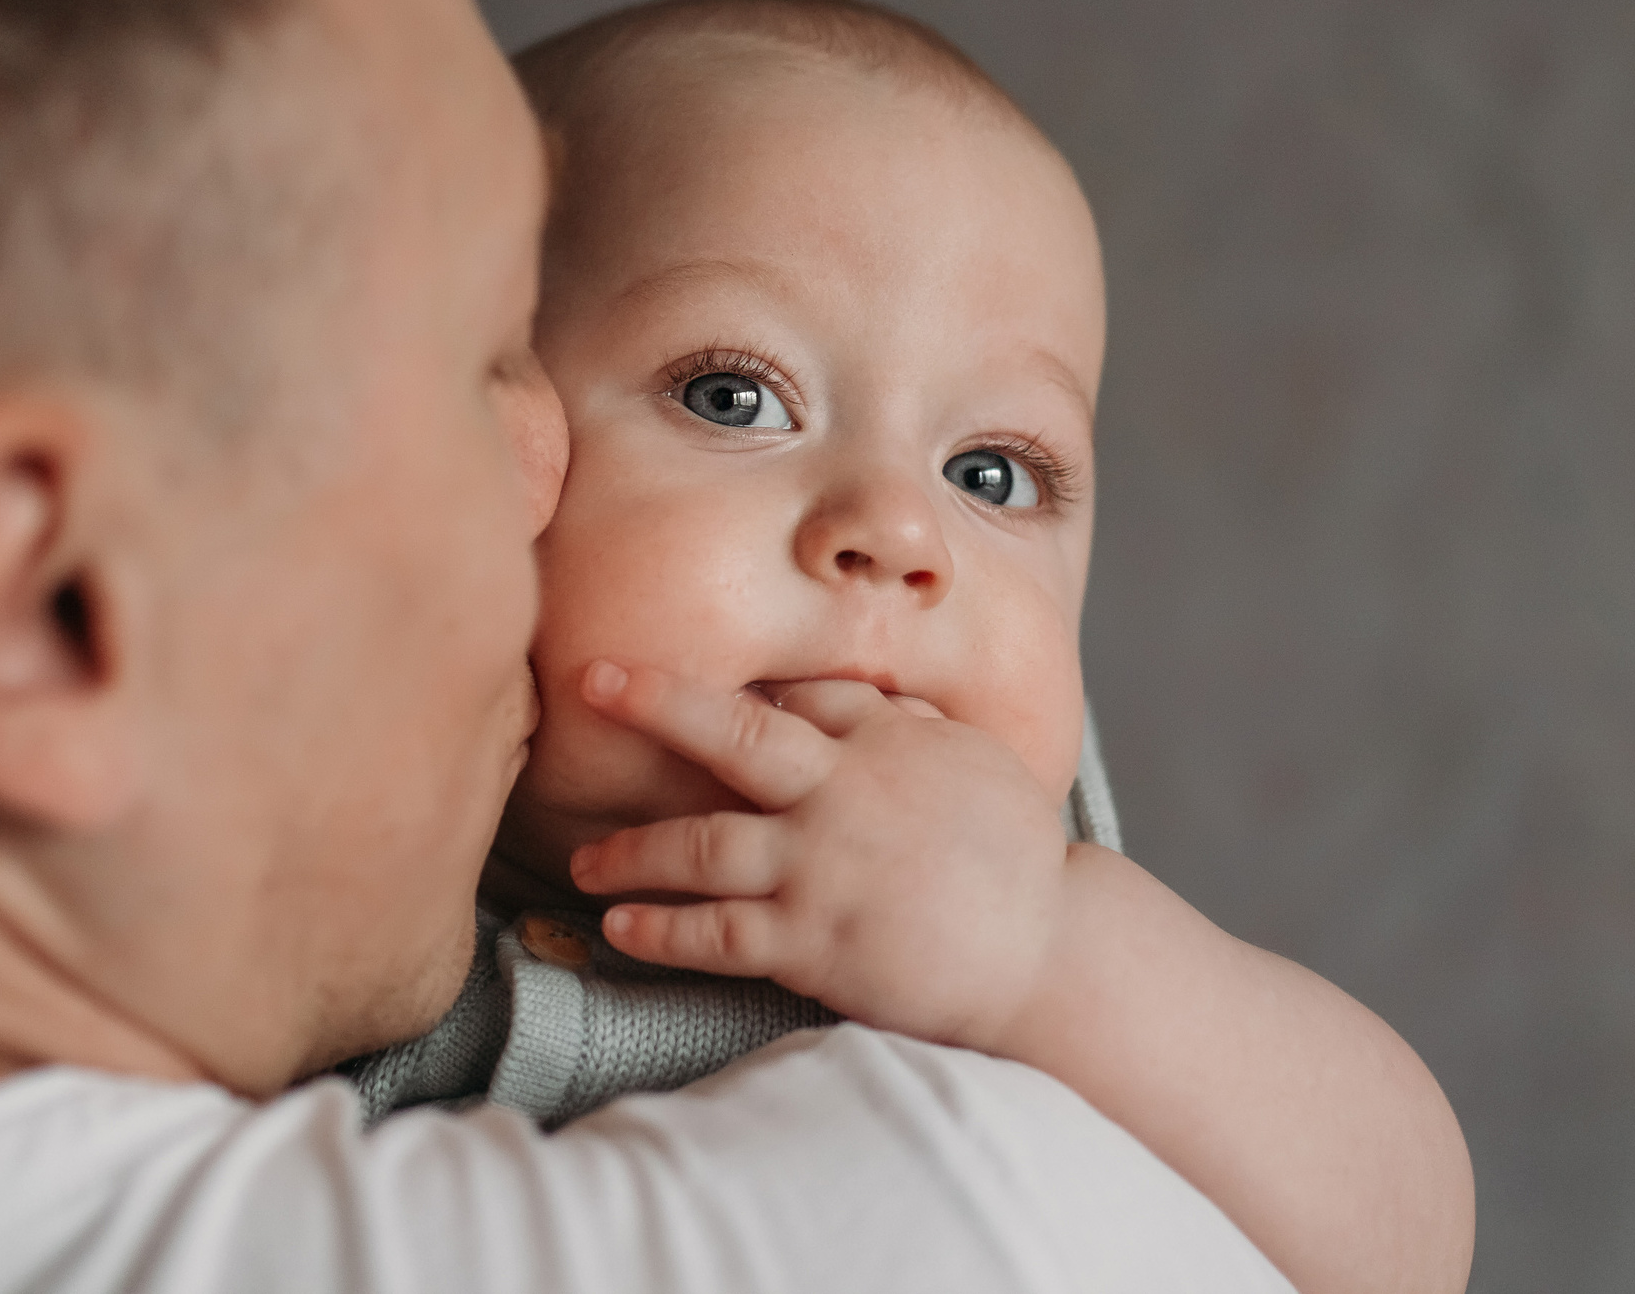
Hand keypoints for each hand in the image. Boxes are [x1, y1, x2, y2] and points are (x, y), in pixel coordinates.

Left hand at [566, 660, 1072, 1048]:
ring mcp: (822, 868)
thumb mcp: (972, 762)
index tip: (681, 696)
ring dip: (633, 851)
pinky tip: (621, 929)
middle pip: (731, 735)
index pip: (795, 699)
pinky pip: (717, 933)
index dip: (736, 697)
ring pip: (702, 845)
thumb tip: (857, 697)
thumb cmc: (1017, 858)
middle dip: (655, 702)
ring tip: (585, 862)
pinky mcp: (812, 941)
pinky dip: (662, 930)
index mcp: (885, 742)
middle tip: (592, 680)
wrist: (1048, 953)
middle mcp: (842, 793)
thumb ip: (905, 726)